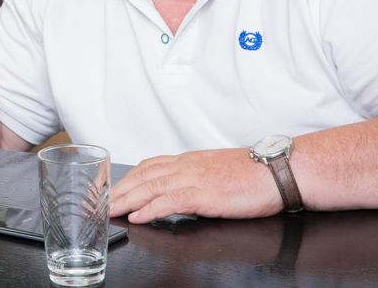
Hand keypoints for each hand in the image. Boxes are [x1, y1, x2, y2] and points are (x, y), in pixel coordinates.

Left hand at [110, 147, 282, 221]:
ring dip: (126, 199)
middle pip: (143, 176)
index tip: (111, 187)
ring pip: (151, 187)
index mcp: (191, 160)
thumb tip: (184, 192)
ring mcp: (195, 178)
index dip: (128, 177)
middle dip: (119, 189)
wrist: (279, 170)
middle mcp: (188, 166)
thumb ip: (198, 178)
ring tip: (109, 210)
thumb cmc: (256, 173)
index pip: (150, 166)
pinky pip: (170, 201)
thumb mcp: (219, 170)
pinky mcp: (205, 194)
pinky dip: (150, 209)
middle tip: (98, 201)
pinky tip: (137, 217)